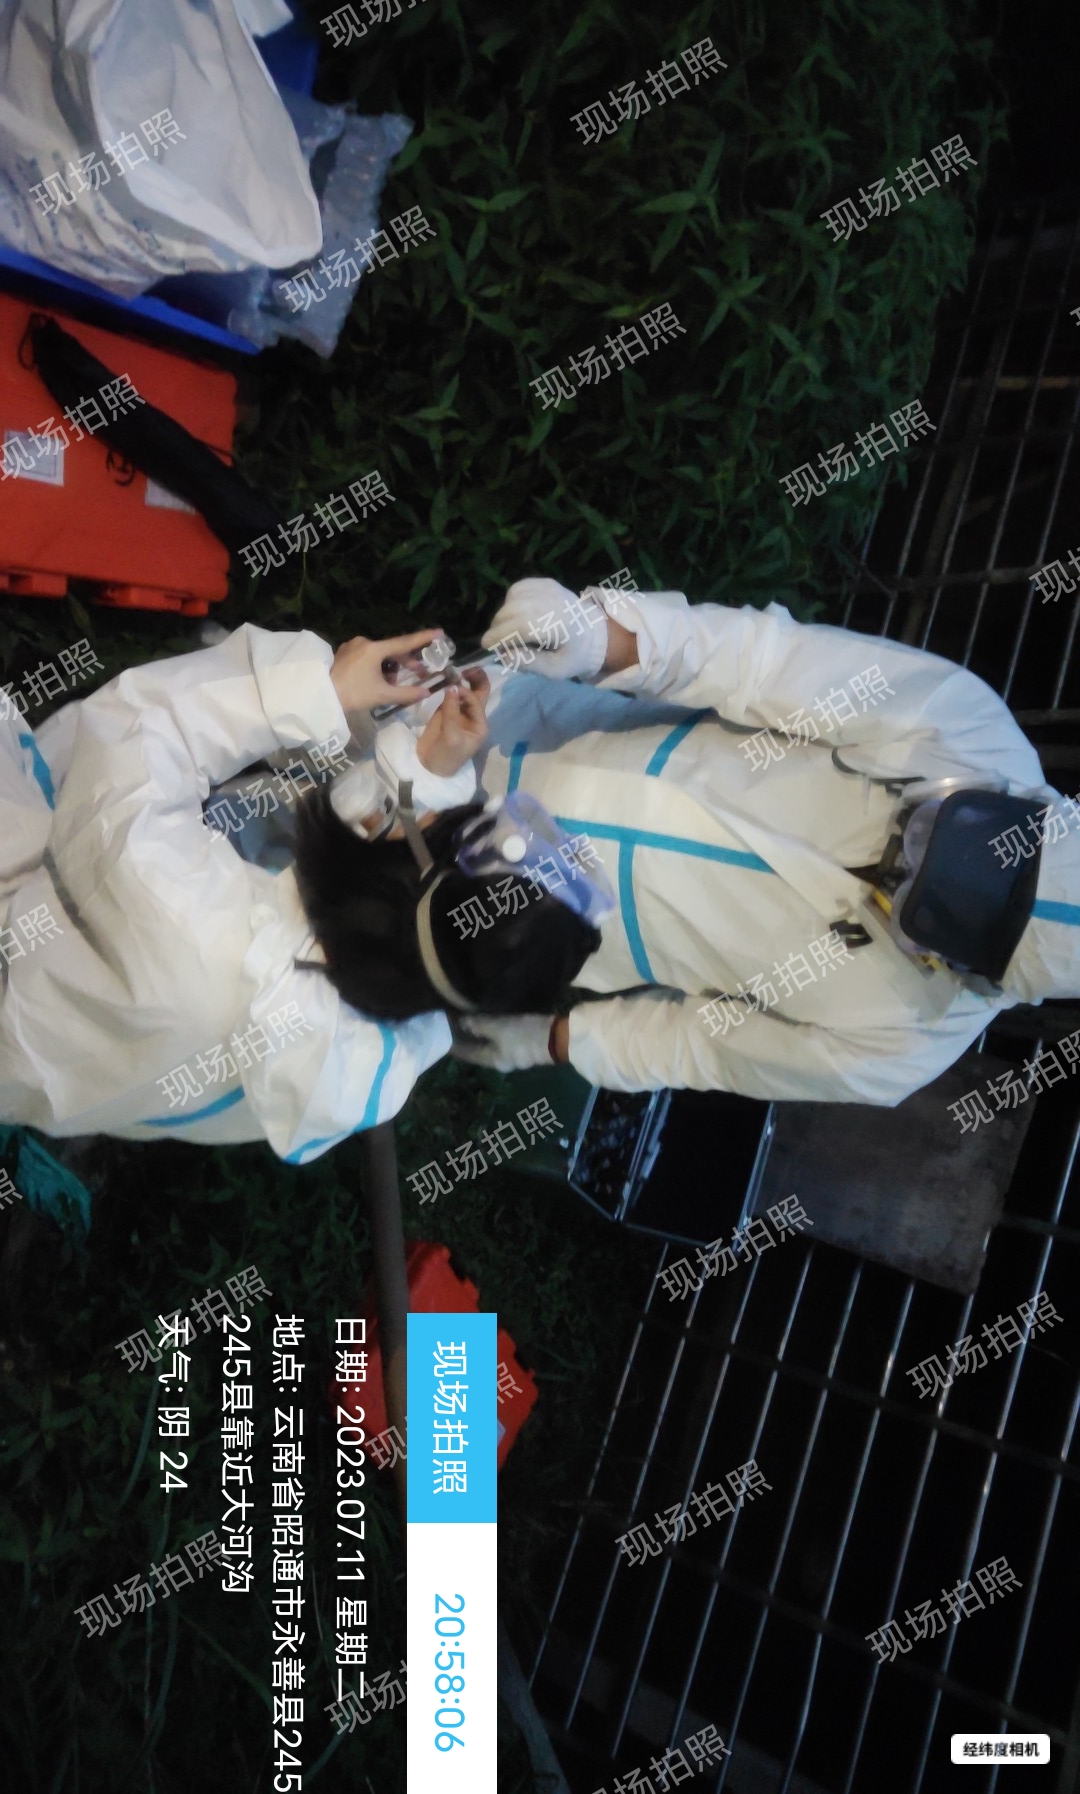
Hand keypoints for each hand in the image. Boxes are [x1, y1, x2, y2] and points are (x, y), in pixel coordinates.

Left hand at [330, 630, 443, 714]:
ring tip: (392, 683)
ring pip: (378, 654)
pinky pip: (366, 656)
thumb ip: (407, 693)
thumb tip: (427, 692)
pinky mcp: (343, 654)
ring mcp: (352, 646)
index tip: (439, 632)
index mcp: (374, 649)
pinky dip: (376, 665)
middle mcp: (363, 642)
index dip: (423, 638)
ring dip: (389, 666)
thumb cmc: (353, 694)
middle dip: (405, 661)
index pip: (404, 642)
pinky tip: (376, 679)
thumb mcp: (383, 695)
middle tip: (418, 671)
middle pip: (391, 650)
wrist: (321, 696)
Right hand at [416, 667, 490, 777]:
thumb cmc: (447, 756)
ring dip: (460, 679)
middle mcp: (472, 715)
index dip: (466, 692)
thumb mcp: (451, 736)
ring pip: (464, 691)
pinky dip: (448, 685)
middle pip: (479, 691)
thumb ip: (451, 711)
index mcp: (480, 723)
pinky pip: (451, 695)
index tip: (452, 687)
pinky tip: (442, 677)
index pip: (476, 701)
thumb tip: (452, 686)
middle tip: (465, 667)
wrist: (430, 767)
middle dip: (475, 677)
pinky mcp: (446, 711)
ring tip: (449, 670)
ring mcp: (459, 712)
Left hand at [450, 1013, 554, 1069]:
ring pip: (490, 1043)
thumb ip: (477, 1025)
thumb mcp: (498, 1028)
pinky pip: (501, 1038)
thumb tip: (459, 1023)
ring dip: (479, 1033)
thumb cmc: (524, 1035)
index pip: (467, 1053)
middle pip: (478, 1049)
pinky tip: (491, 1020)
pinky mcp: (525, 1044)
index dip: (453, 1043)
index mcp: (492, 1060)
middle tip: (452, 1023)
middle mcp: (501, 1060)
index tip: (440, 1033)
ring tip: (468, 1019)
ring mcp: (514, 1053)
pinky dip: (492, 1030)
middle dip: (465, 1037)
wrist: (558, 1038)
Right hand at [481, 578, 607, 680]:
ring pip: (513, 597)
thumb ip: (529, 663)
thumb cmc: (573, 655)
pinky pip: (519, 588)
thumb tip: (503, 655)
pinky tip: (517, 615)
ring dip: (504, 614)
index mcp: (559, 625)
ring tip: (510, 630)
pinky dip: (511, 601)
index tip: (487, 646)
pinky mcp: (546, 583)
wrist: (594, 634)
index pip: (521, 626)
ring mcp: (550, 588)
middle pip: (513, 609)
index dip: (499, 635)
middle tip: (498, 642)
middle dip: (498, 627)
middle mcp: (554, 602)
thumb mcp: (555, 670)